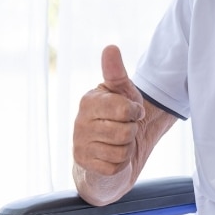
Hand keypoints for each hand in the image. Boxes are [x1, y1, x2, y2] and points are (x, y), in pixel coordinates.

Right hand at [73, 45, 145, 175]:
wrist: (108, 148)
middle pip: (126, 131)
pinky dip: (121, 163)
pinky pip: (116, 166)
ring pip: (122, 150)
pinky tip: (112, 156)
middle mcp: (79, 122)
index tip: (131, 111)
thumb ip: (116, 72)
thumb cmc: (118, 115)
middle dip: (132, 131)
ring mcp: (79, 145)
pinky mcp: (84, 166)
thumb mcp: (122, 91)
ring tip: (118, 141)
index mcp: (89, 100)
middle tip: (123, 127)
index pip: (125, 109)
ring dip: (127, 147)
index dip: (135, 112)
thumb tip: (110, 47)